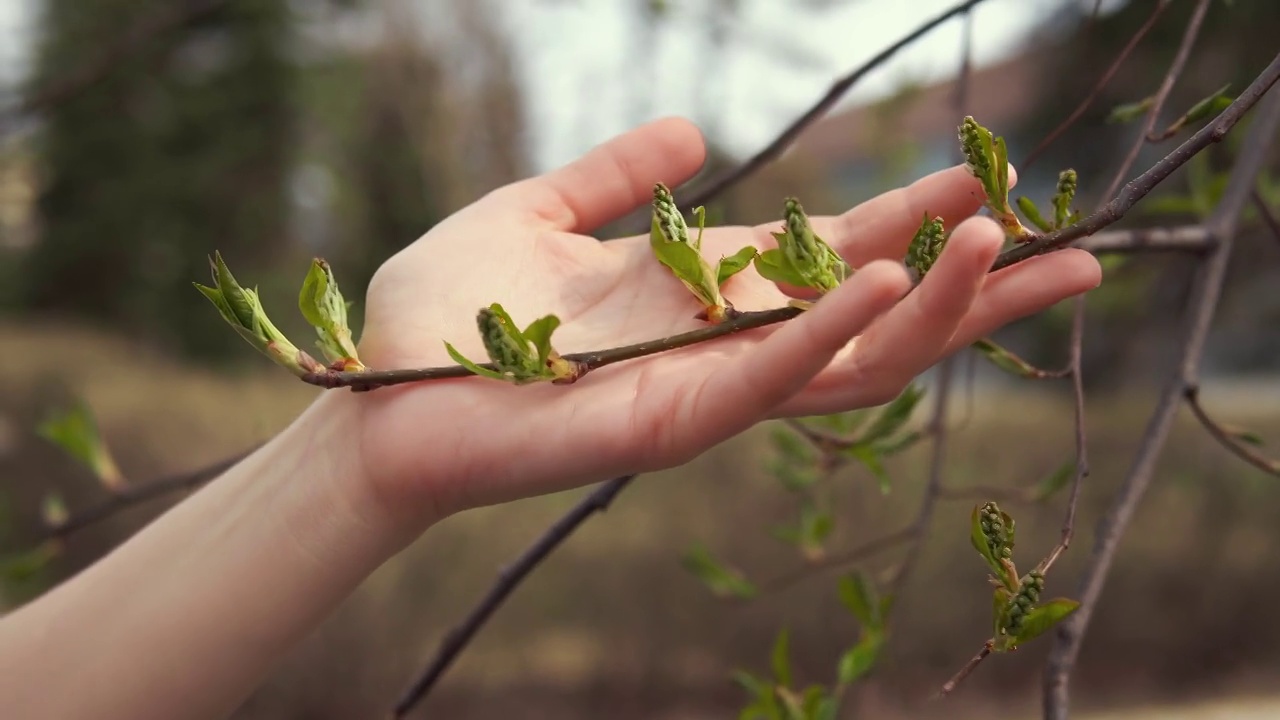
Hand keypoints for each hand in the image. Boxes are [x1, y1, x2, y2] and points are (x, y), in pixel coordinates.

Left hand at [342, 117, 1099, 523]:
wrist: (376, 390)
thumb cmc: (446, 311)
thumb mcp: (538, 212)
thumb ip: (618, 175)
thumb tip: (699, 133)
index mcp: (700, 293)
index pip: (836, 259)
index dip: (915, 221)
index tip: (992, 179)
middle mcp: (719, 345)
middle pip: (876, 323)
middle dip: (971, 288)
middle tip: (1071, 247)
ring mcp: (702, 390)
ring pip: (847, 361)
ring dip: (927, 307)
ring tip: (997, 243)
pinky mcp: (667, 423)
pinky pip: (769, 379)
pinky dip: (833, 333)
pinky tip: (889, 283)